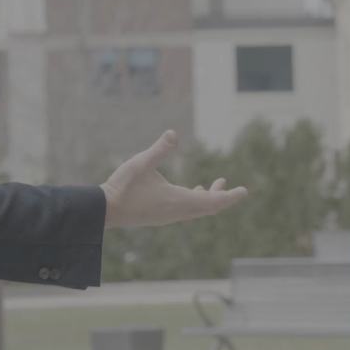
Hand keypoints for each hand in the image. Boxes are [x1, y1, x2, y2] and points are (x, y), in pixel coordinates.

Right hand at [100, 130, 247, 228]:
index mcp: (177, 200)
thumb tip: (173, 133)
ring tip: (217, 184)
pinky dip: (197, 201)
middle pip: (208, 208)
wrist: (105, 210)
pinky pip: (188, 211)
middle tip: (236, 189)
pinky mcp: (161, 217)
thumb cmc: (123, 186)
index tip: (244, 192)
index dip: (229, 196)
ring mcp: (169, 216)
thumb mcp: (141, 163)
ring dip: (210, 199)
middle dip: (223, 198)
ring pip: (198, 210)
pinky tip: (193, 190)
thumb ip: (159, 149)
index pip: (212, 201)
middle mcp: (177, 212)